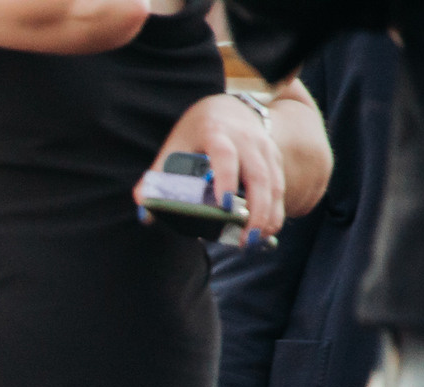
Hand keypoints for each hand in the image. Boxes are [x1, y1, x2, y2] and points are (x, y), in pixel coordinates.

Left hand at [139, 94, 284, 242]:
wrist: (227, 108)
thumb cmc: (195, 133)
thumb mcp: (174, 146)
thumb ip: (157, 177)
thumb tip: (144, 212)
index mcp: (216, 133)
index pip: (225, 156)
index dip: (226, 180)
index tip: (224, 206)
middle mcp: (246, 139)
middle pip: (257, 174)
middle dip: (256, 208)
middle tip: (247, 238)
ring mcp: (264, 148)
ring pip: (273, 182)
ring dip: (269, 213)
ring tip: (257, 240)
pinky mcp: (274, 158)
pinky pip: (279, 184)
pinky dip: (276, 208)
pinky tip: (268, 229)